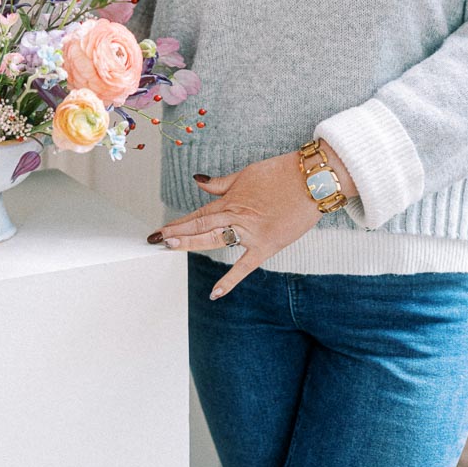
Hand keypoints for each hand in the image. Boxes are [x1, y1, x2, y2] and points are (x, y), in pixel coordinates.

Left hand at [149, 150, 321, 298]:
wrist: (311, 179)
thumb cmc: (280, 173)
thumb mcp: (246, 174)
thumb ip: (221, 184)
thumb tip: (198, 180)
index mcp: (231, 200)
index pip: (198, 214)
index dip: (178, 222)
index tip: (160, 230)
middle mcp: (237, 217)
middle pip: (201, 227)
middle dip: (177, 233)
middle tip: (156, 240)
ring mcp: (251, 233)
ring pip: (216, 241)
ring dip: (192, 245)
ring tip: (172, 248)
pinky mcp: (267, 246)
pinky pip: (245, 265)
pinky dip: (230, 280)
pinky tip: (215, 293)